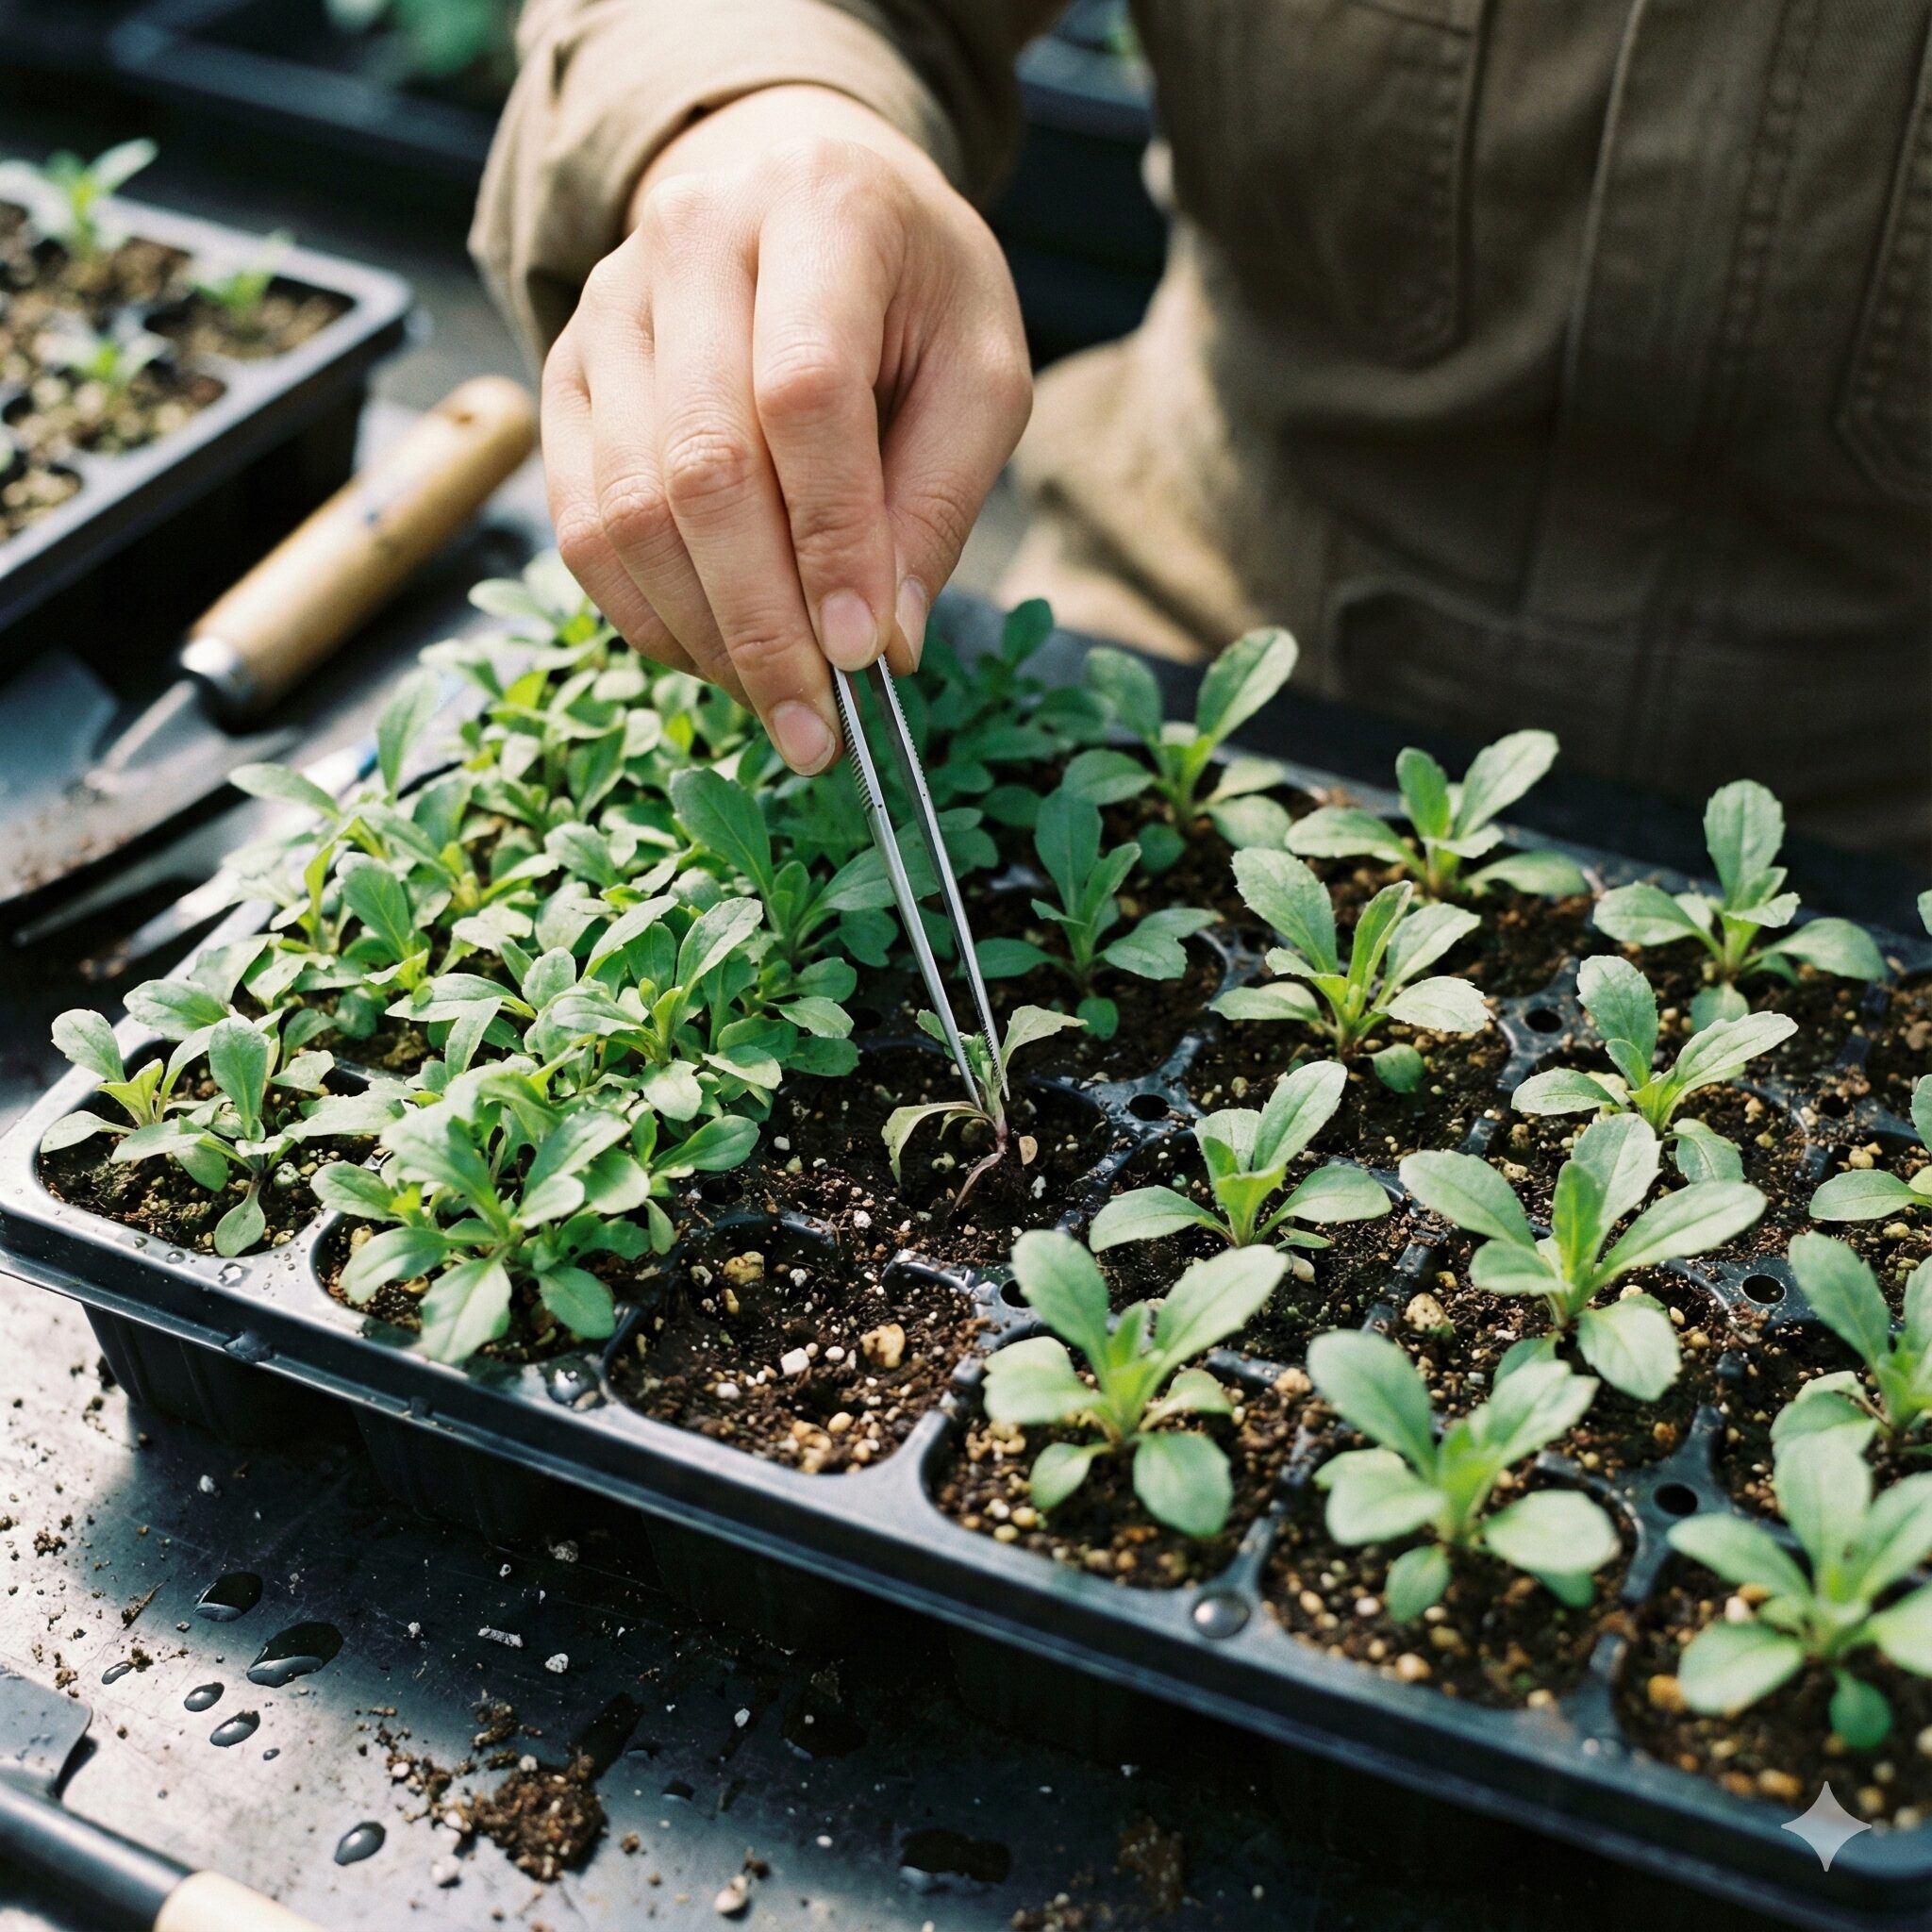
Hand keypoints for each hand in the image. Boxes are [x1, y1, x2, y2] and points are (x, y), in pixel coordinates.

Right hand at [543, 85, 1031, 772]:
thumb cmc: (912, 293)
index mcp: (818, 210)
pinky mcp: (564, 371)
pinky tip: (716, 655)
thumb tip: (882, 644)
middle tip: (814, 727)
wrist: (806, 195)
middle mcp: (690, 240)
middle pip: (700, 465)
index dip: (830, 540)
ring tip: (776, 702)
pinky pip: (579, 524)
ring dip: (702, 634)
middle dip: (761, 622)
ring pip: (625, 508)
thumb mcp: (979, 373)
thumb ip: (938, 500)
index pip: (803, 394)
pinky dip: (646, 615)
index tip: (862, 657)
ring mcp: (609, 307)